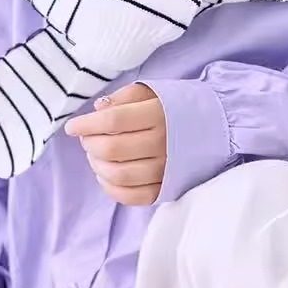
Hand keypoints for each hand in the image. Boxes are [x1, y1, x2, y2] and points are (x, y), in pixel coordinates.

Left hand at [63, 82, 167, 205]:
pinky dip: (110, 188)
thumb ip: (124, 97)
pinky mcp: (166, 189)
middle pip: (111, 149)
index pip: (113, 120)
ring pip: (118, 174)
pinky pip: (131, 196)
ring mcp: (166, 170)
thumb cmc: (177, 106)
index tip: (72, 127)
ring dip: (97, 165)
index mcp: (159, 114)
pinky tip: (105, 174)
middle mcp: (164, 143)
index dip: (86, 124)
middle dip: (90, 143)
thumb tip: (98, 110)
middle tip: (86, 138)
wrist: (216, 127)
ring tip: (95, 155)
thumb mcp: (153, 91)